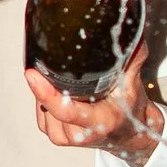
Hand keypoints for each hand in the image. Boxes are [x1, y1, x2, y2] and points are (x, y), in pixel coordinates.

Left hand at [24, 49, 161, 158]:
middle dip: (50, 82)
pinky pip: (41, 110)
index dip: (46, 93)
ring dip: (49, 90)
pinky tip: (62, 93)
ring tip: (69, 84)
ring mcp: (64, 137)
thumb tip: (125, 28)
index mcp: (101, 122)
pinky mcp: (54, 136)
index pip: (66, 110)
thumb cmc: (130, 109)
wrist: (127, 134)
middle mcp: (80, 134)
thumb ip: (131, 56)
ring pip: (43, 105)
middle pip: (50, 103)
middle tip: (61, 66)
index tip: (31, 74)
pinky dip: (46, 99)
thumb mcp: (134, 81)